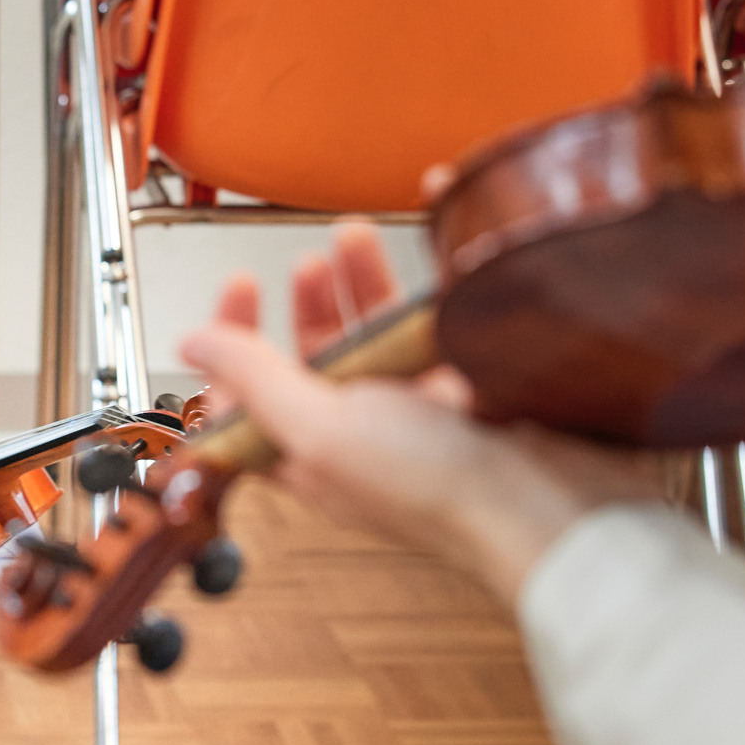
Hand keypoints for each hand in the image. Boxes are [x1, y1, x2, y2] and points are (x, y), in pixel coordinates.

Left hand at [178, 223, 664, 606]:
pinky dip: (421, 297)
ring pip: (375, 339)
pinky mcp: (466, 390)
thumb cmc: (438, 488)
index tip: (240, 290)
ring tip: (355, 241)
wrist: (549, 503)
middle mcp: (360, 436)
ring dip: (359, 286)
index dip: (235, 348)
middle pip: (314, 362)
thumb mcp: (321, 428)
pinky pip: (432, 333)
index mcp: (309, 455)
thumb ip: (257, 382)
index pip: (248, 403)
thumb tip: (194, 344)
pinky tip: (422, 270)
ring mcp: (416, 413)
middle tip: (308, 262)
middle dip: (306, 303)